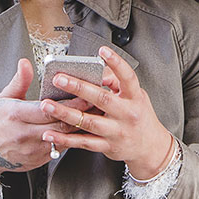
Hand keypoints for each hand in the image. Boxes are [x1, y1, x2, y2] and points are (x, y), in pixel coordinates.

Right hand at [0, 59, 90, 187]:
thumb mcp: (4, 98)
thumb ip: (20, 81)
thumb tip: (25, 63)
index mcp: (17, 115)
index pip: (48, 109)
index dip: (69, 104)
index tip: (85, 95)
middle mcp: (25, 133)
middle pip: (60, 124)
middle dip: (81, 115)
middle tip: (98, 105)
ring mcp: (33, 149)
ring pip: (64, 138)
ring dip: (81, 128)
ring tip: (96, 117)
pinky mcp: (39, 160)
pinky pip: (61, 149)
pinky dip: (73, 140)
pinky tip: (83, 131)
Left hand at [38, 46, 174, 179]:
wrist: (150, 147)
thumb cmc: (140, 118)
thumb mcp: (136, 96)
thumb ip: (117, 83)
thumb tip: (98, 71)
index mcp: (134, 97)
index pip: (127, 77)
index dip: (116, 63)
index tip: (103, 51)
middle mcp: (127, 114)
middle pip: (102, 98)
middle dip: (78, 87)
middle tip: (59, 79)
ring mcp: (117, 131)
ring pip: (88, 122)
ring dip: (65, 113)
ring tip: (47, 105)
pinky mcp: (107, 146)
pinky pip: (83, 142)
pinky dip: (65, 138)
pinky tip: (50, 133)